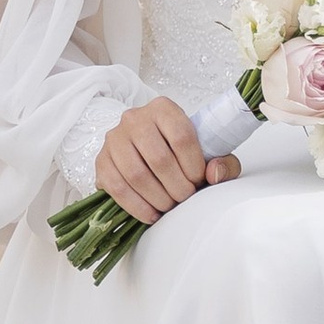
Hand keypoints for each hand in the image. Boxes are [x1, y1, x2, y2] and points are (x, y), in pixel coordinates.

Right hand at [93, 97, 240, 228]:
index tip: (199, 181)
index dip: (193, 166)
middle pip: (159, 159)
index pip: (182, 137)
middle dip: (176, 187)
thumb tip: (214, 173)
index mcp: (164, 109)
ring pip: (136, 174)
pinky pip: (117, 188)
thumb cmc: (180, 149)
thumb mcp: (208, 151)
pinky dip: (137, 207)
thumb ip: (223, 161)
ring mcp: (114, 139)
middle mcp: (135, 118)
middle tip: (185, 198)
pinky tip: (152, 214)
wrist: (147, 147)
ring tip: (170, 206)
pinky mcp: (101, 160)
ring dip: (157, 198)